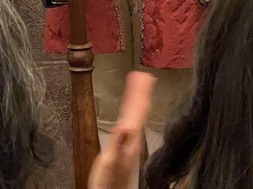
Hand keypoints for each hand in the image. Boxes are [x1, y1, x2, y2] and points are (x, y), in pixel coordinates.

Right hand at [88, 71, 154, 188]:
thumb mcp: (110, 161)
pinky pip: (131, 121)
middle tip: (144, 74)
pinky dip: (132, 110)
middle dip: (141, 92)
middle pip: (139, 111)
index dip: (140, 93)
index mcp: (131, 140)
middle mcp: (133, 139)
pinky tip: (131, 108)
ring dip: (138, 98)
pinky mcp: (124, 145)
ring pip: (136, 115)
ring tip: (139, 84)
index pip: (138, 111)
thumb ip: (117, 143)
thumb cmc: (107, 183)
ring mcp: (130, 142)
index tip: (143, 76)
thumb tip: (126, 125)